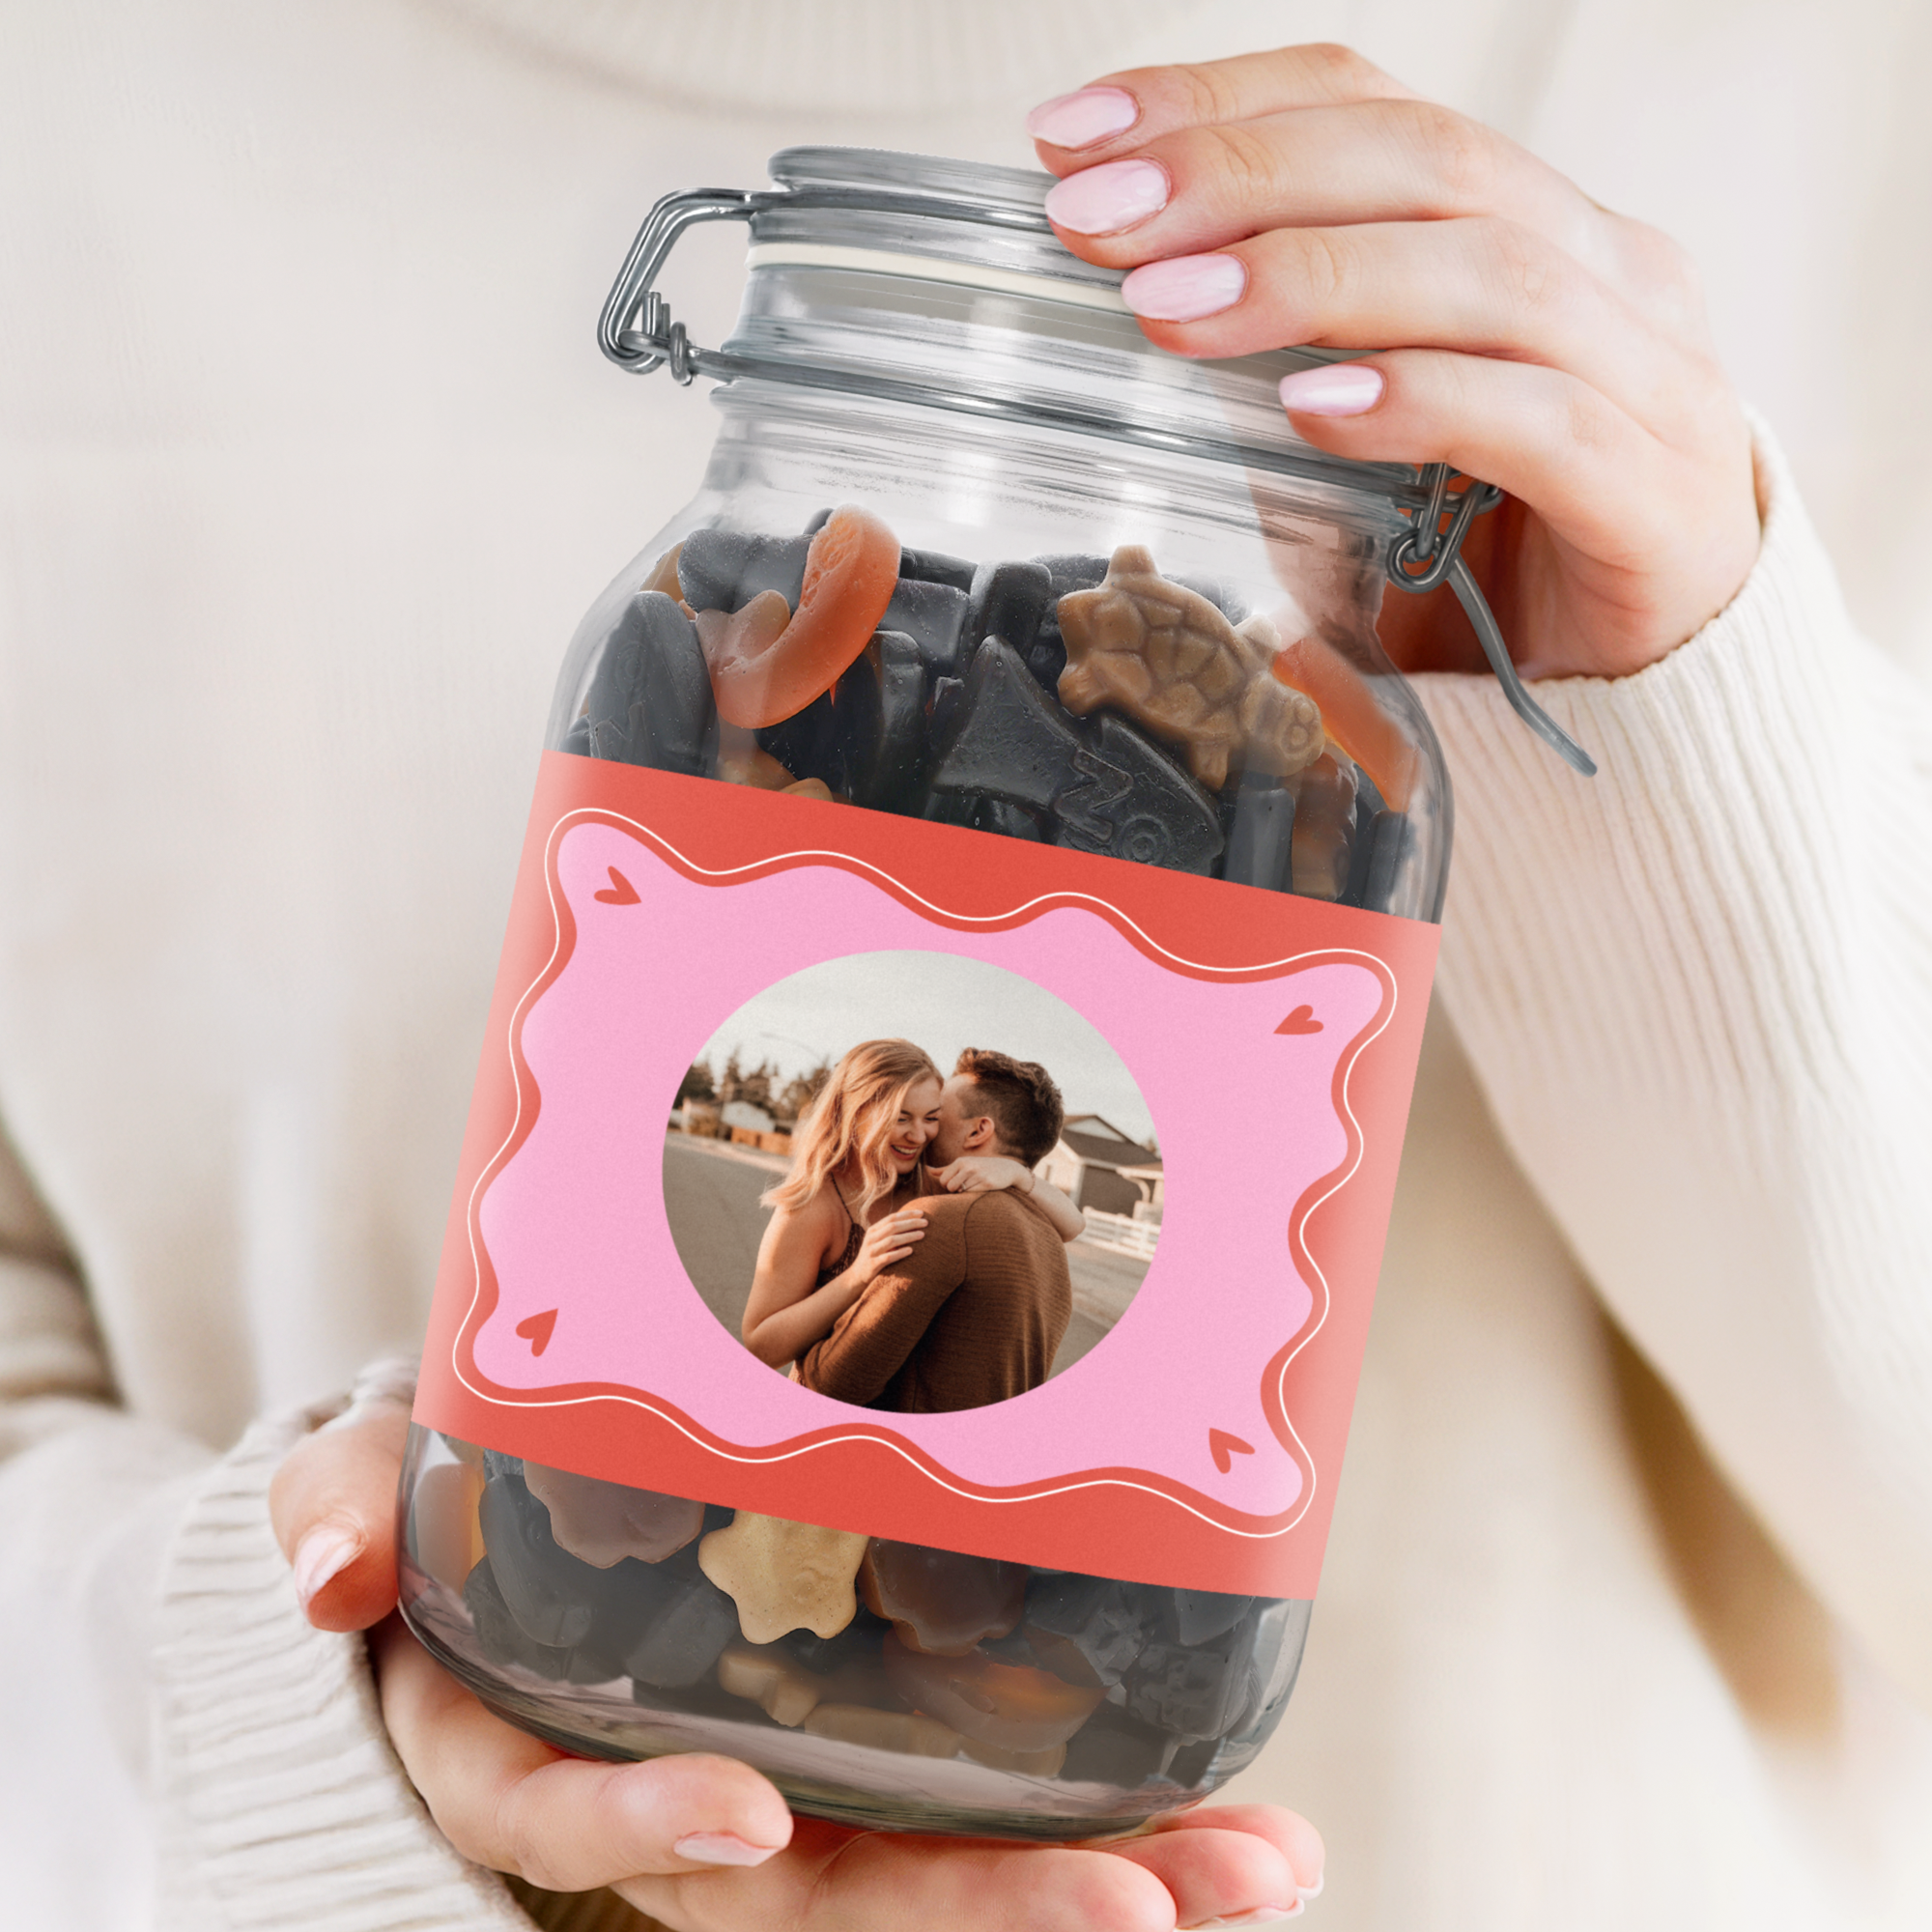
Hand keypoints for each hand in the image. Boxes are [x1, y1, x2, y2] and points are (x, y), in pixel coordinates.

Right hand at [271, 1401, 1324, 1926]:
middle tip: (1147, 1908)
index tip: (755, 1825)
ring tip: (1260, 1872)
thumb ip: (337, 1511)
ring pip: (931, 1874)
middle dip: (978, 1915)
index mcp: (536, 1752)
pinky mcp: (866, 1742)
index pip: (580, 1824)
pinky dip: (1107, 1816)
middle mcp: (678, 1800)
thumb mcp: (365, 1488)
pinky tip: (1236, 1820)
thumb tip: (330, 1567)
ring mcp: (788, 1781)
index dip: (653, 1832)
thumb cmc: (435, 1508)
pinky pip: (978, 1805)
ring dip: (1100, 1881)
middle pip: (816, 1899)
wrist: (505, 1514)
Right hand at [850, 1203, 928, 1283]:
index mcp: (873, 1230)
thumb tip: (913, 1222)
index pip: (892, 1218)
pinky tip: (911, 1251)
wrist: (856, 1276)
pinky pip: (888, 1257)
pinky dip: (900, 1253)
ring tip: (922, 1235)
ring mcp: (871, 1251)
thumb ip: (890, 1232)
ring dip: (908, 1236)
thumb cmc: (874, 1256)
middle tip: (926, 1222)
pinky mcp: (873, 1264)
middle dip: (910, 1223)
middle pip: (893, 1226)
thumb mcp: (878, 1241)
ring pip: (891, 1240)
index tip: (922, 1212)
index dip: (907, 1214)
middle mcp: (871, 1238)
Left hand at [931, 1155, 1032, 1195]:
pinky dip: (974, 1195)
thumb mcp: (963, 1165)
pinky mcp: (987, 1183)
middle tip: (965, 1186)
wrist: (1008, 1169)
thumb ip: (945, 1169)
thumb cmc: (981, 1167)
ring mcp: (978, 1175)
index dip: (948, 1185)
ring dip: (965, 1193)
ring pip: (960, 1192)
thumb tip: (927, 1170)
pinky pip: (972, 1194)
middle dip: (955, 1190)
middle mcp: (968, 1166)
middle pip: (949, 1187)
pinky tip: (982, 1188)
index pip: (943, 1180)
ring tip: (974, 1186)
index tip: (958, 1183)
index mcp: (961, 1162)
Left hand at [1028, 44, 1760, 681]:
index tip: (1072, 138)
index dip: (1218, 102)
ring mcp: (1651, 375)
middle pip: (1425, 159)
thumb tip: (1125, 306)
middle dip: (1239, 175)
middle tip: (1096, 219)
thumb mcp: (1350, 439)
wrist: (1635, 687)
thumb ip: (1271, 367)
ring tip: (1168, 311)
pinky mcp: (1658, 495)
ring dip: (1308, 279)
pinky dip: (1418, 402)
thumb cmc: (1483, 552)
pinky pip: (1540, 419)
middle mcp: (1603, 268)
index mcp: (1527, 223)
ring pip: (1485, 271)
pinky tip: (1310, 410)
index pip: (1370, 104)